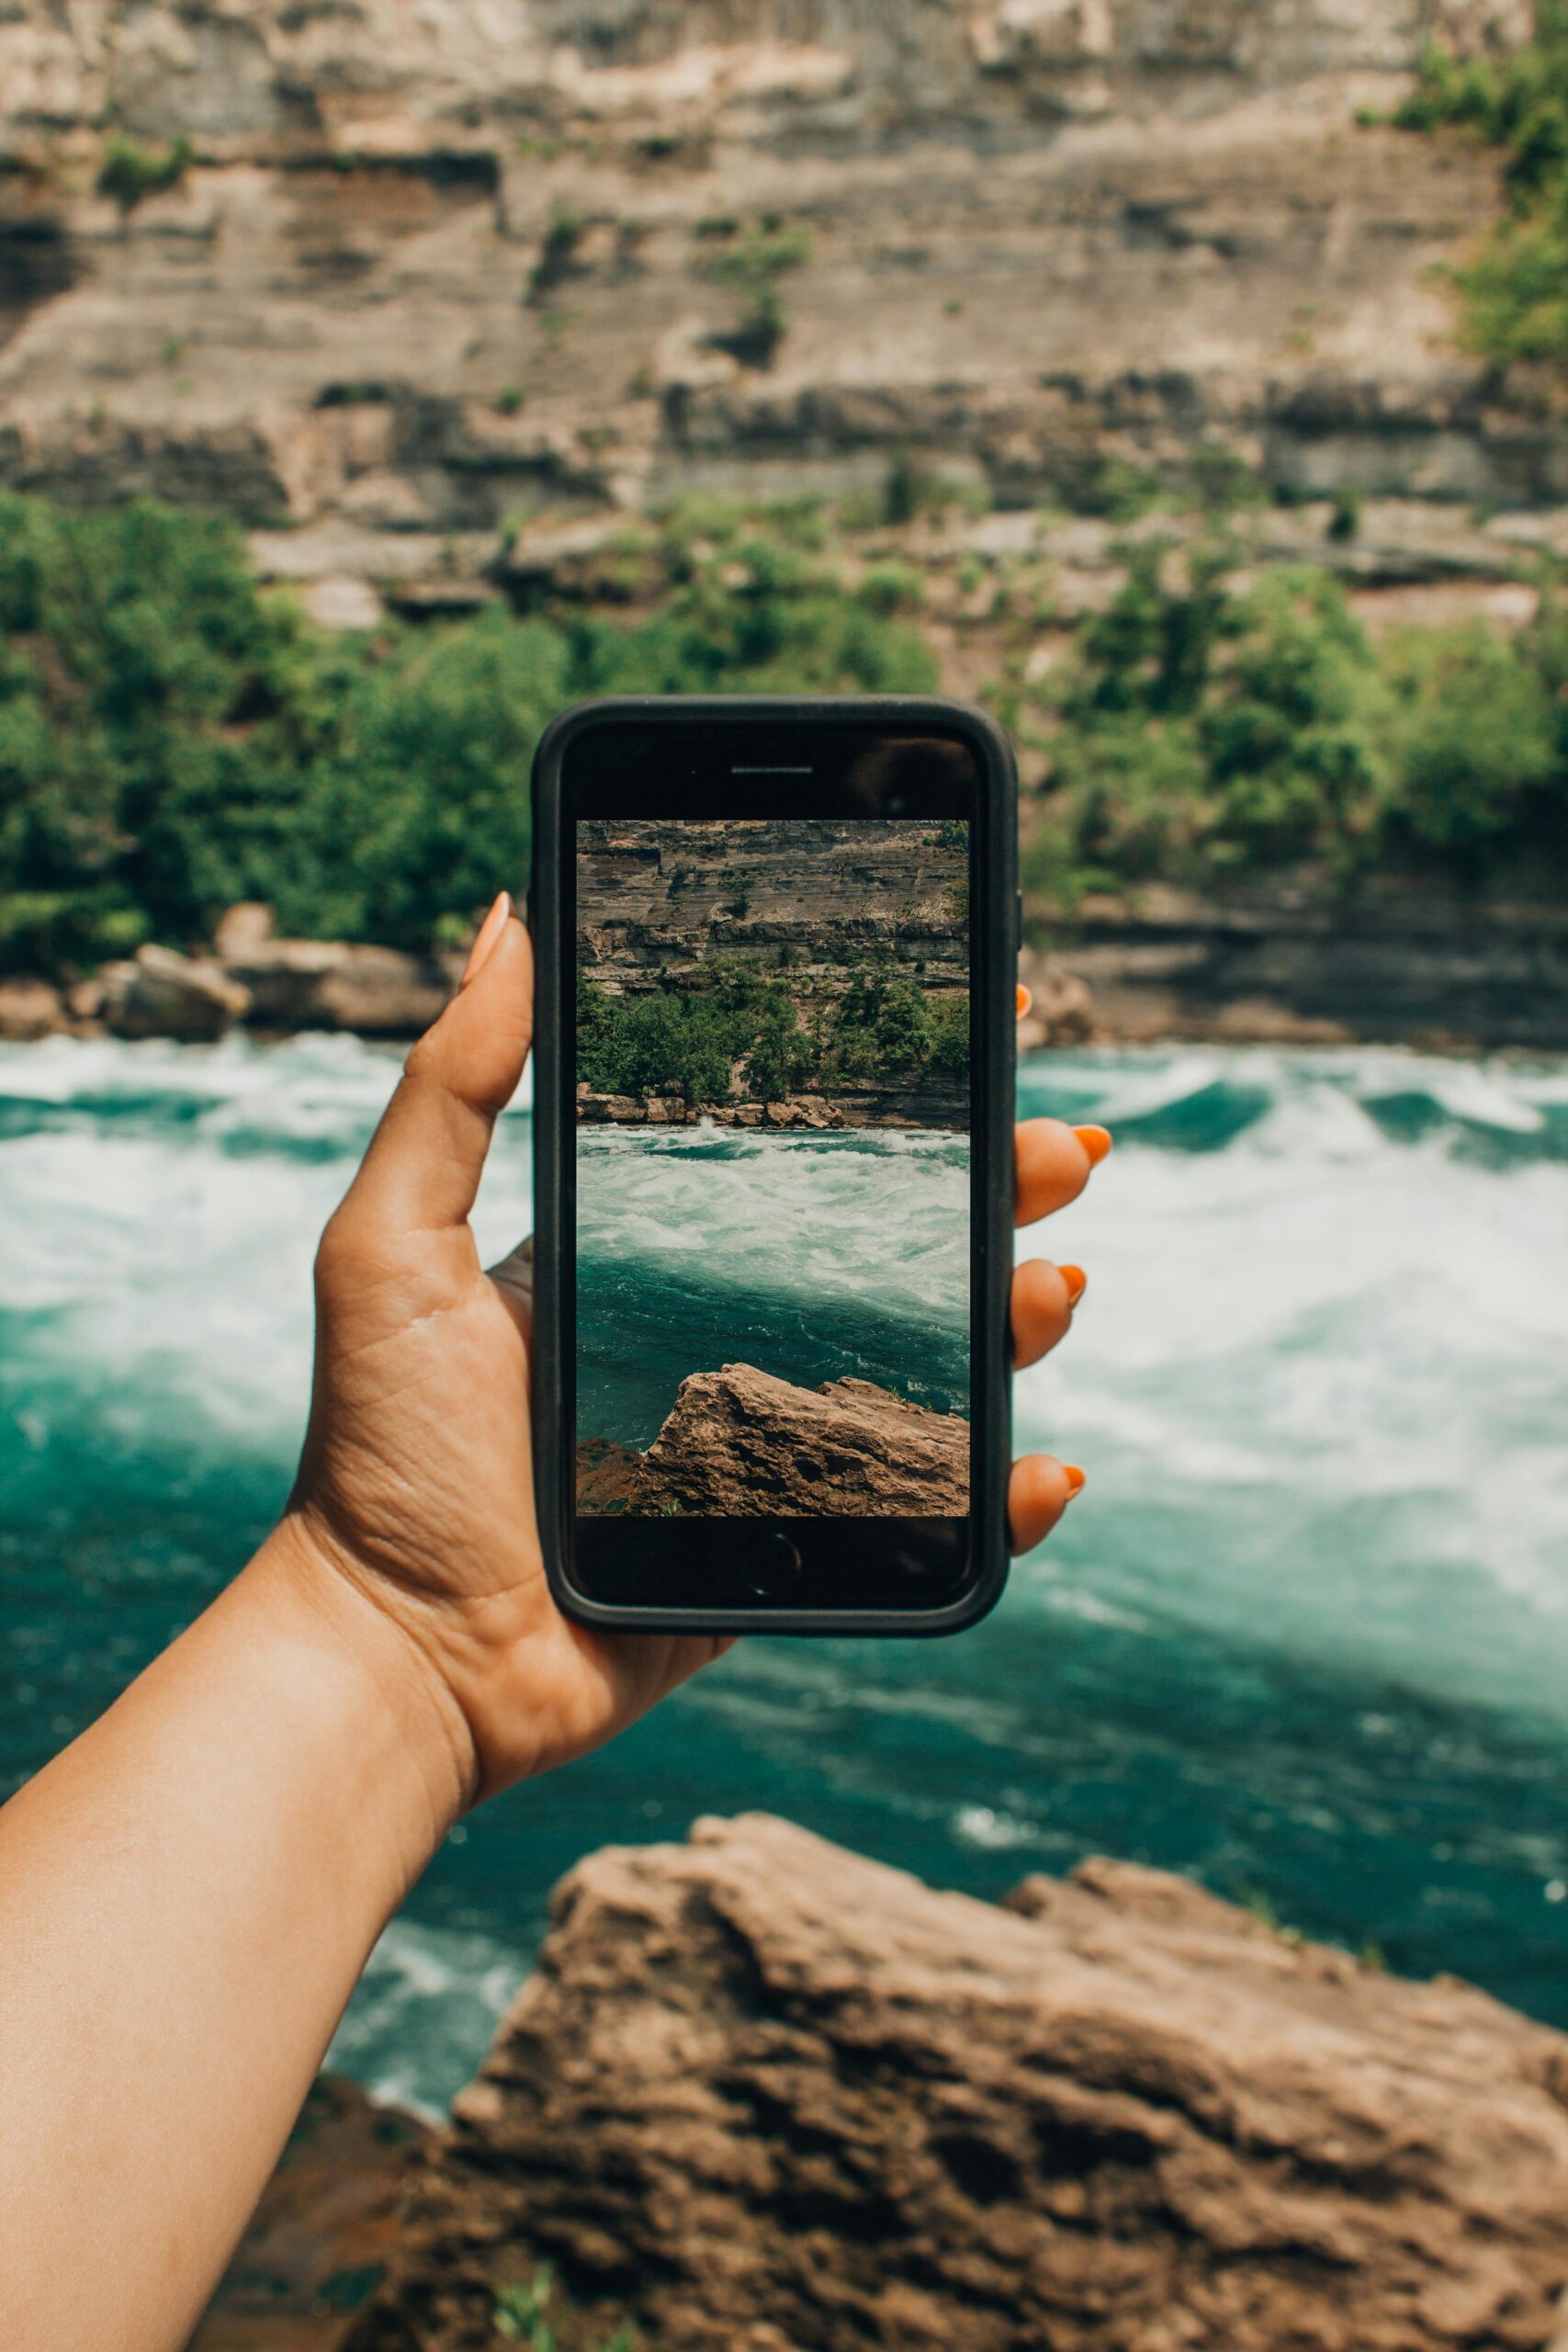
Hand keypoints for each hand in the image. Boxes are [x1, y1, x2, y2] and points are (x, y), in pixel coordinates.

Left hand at [278, 903, 1108, 1808]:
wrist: (401, 1654)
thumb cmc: (380, 1451)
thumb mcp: (392, 1244)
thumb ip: (450, 1089)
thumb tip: (506, 920)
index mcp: (653, 1258)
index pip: (799, 1149)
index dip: (895, 1089)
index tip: (977, 1010)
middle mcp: (723, 1338)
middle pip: (896, 1245)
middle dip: (994, 1187)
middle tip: (1058, 1148)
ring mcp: (767, 1446)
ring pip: (932, 1368)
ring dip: (1015, 1320)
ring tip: (1051, 1285)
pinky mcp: (789, 1553)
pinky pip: (925, 1520)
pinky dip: (998, 1497)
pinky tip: (1044, 1463)